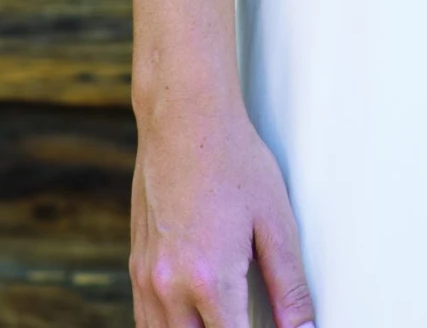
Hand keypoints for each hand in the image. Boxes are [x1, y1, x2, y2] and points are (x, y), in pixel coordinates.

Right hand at [130, 94, 314, 327]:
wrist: (184, 119)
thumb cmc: (233, 159)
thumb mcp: (275, 221)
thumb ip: (289, 285)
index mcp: (209, 279)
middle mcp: (170, 286)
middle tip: (246, 317)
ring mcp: (147, 279)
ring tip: (224, 317)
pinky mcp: (136, 266)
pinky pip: (146, 321)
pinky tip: (193, 319)